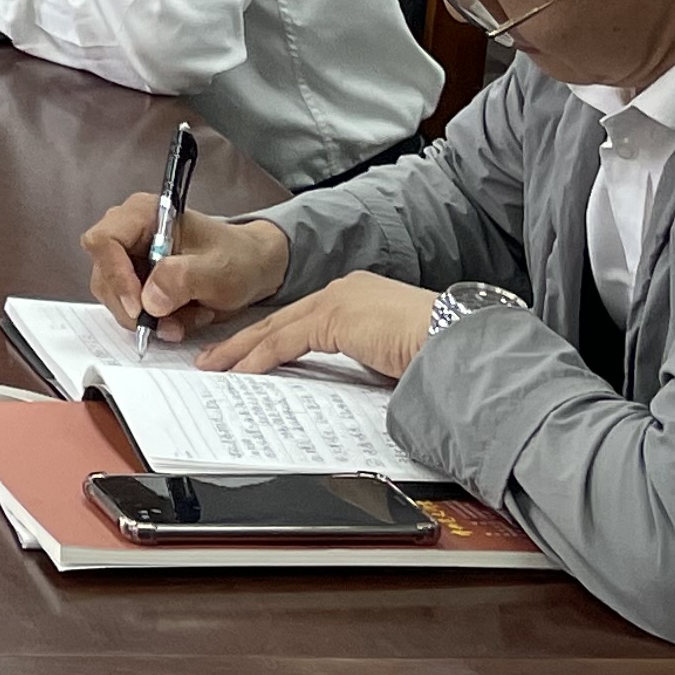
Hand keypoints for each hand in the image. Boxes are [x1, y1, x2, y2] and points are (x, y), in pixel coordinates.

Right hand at [81, 196, 289, 341]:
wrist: (252, 269)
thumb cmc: (238, 258)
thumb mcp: (218, 270)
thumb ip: (182, 279)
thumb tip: (149, 301)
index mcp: (143, 214)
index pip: (105, 241)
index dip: (115, 275)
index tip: (139, 307)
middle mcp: (128, 233)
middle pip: (104, 274)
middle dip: (134, 307)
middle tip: (168, 325)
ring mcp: (129, 258)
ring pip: (114, 296)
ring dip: (148, 318)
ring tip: (186, 319)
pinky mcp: (134, 281)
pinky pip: (129, 308)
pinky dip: (154, 322)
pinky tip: (182, 318)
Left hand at [202, 271, 437, 382]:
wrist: (460, 341)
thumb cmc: (439, 351)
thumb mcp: (392, 354)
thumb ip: (366, 358)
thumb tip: (351, 382)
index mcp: (358, 297)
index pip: (302, 319)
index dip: (270, 337)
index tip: (246, 352)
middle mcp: (343, 292)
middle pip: (280, 320)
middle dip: (242, 340)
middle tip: (213, 357)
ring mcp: (337, 302)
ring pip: (275, 329)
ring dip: (240, 350)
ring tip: (214, 367)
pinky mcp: (333, 319)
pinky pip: (284, 343)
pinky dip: (259, 359)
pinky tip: (240, 373)